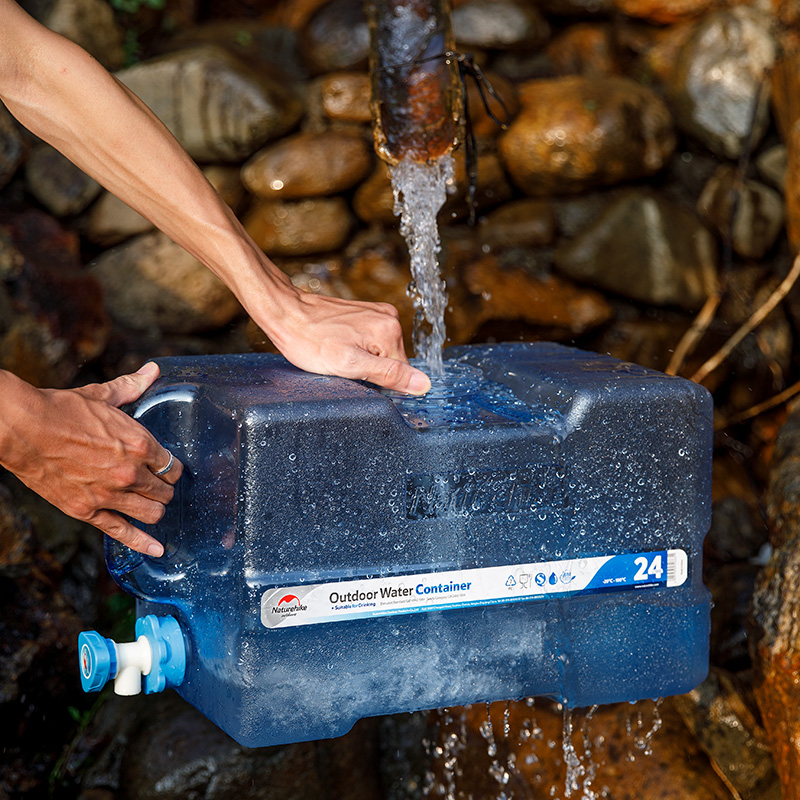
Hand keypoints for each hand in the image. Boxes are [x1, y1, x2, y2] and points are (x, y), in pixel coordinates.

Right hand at [0, 363, 181, 555]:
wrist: (22, 428)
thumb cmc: (62, 410)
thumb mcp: (102, 396)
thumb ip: (131, 387)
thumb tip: (151, 371)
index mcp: (140, 444)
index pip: (173, 465)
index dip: (171, 467)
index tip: (166, 467)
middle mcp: (130, 472)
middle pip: (166, 491)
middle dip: (164, 488)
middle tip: (157, 484)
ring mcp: (110, 494)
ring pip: (152, 513)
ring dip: (155, 509)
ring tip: (150, 504)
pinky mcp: (87, 510)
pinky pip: (122, 533)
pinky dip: (142, 544)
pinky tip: (157, 550)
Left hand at [259, 288, 432, 394]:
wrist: (285, 312)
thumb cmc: (309, 340)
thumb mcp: (348, 366)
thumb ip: (389, 375)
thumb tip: (423, 384)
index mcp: (390, 331)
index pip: (401, 374)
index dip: (377, 383)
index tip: (354, 376)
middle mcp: (390, 318)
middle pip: (392, 362)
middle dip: (370, 370)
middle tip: (342, 365)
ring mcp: (378, 312)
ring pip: (381, 352)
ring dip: (363, 359)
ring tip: (337, 353)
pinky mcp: (367, 312)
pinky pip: (372, 341)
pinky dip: (358, 348)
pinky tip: (339, 345)